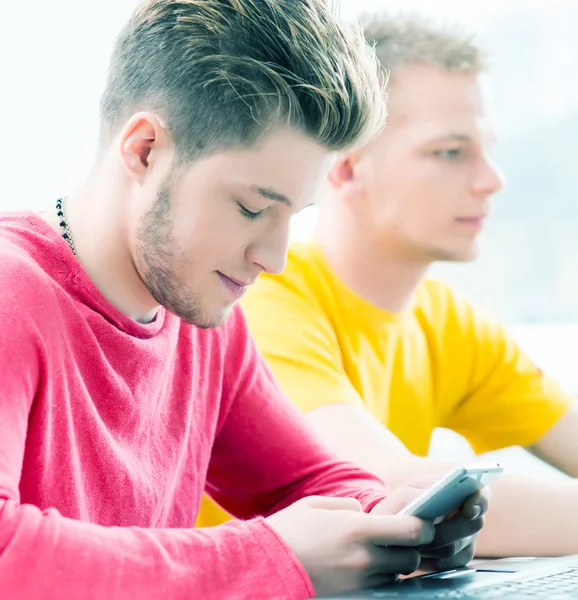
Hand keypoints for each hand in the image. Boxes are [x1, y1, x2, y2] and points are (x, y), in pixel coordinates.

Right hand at [265, 495, 434, 595]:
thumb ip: (348, 506)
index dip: (423, 525)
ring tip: (376, 549)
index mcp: (358, 529)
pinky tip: (364, 563)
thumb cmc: (290, 529)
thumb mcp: (317, 504)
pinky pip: (380, 585)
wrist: (265, 565)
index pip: (411, 531)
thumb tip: (364, 512)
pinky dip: (380, 574)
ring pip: (397, 574)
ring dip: (395, 562)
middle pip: (411, 557)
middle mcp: (364, 558)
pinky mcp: (352, 594)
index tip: (420, 520)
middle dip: (411, 547)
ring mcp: (359, 580)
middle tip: (399, 535)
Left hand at [372, 481, 489, 571]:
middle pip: (472, 524)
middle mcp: (470, 513)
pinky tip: (419, 555)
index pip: (481, 493)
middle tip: (424, 533)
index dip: (480, 501)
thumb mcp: (406, 494)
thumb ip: (421, 494)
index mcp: (461, 490)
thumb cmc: (403, 505)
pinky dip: (434, 560)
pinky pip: (453, 563)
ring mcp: (468, 536)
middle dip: (446, 530)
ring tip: (414, 544)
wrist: (395, 527)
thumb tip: (436, 500)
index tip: (469, 509)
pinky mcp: (461, 556)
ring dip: (434, 547)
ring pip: (457, 546)